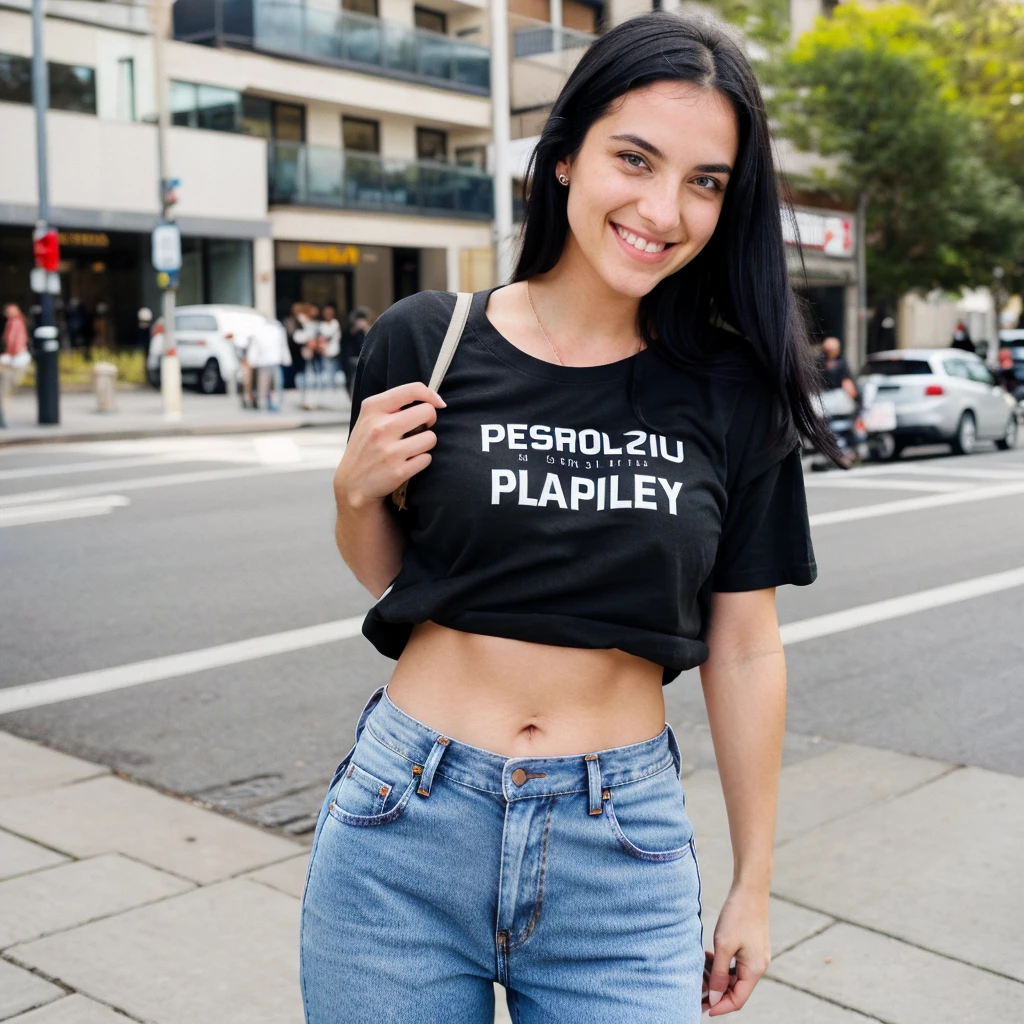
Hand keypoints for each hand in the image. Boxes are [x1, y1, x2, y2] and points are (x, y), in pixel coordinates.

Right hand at [334, 381, 444, 508]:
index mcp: (372, 408)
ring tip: (412, 447)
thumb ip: (393, 405)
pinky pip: (427, 458)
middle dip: (430, 420)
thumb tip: (432, 400)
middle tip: (422, 427)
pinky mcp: (398, 471)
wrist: (352, 483)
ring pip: (431, 437)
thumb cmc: (366, 446)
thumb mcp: (369, 418)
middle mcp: (380, 427)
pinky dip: (422, 460)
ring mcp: (389, 450)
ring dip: (426, 443)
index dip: (431, 395)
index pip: (412, 390)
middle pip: (427, 412)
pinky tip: (409, 462)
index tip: (437, 403)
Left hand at [705, 883, 770, 1014]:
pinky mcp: (751, 946)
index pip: (738, 1000)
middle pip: (736, 989)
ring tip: (699, 970)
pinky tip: (708, 956)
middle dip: (716, 992)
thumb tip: (715, 999)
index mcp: (754, 970)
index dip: (720, 1007)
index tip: (703, 1008)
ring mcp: (755, 956)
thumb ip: (720, 974)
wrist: (750, 889)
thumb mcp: (724, 946)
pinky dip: (722, 964)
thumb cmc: (737, 915)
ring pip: (734, 976)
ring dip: (717, 976)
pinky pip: (735, 963)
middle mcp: (758, 966)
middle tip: (696, 991)